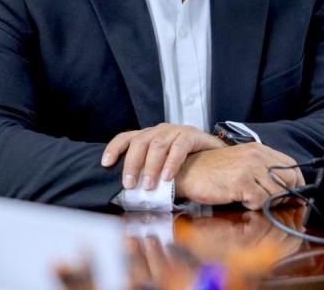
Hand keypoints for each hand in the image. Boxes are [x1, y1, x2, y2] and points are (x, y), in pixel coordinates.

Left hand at [101, 123, 224, 189]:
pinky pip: (179, 148)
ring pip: (157, 145)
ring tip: (148, 186)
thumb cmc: (187, 167)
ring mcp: (176, 131)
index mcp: (149, 136)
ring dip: (150, 167)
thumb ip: (147, 173)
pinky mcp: (191, 134)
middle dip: (131, 164)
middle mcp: (160, 130)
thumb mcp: (162, 168)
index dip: (114, 148)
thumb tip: (128, 192)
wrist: (218, 161)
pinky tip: (168, 178)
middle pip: (139, 143)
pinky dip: (171, 164)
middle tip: (129, 185)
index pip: (126, 138)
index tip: (105, 164)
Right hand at [173, 143, 304, 209]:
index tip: (292, 196)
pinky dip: (253, 205)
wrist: (188, 171)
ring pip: (277, 193)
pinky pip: (261, 201)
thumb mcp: (242, 163)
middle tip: (270, 202)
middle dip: (285, 196)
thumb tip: (285, 188)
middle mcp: (257, 156)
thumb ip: (262, 170)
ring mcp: (250, 168)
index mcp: (259, 149)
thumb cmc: (213, 170)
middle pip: (290, 180)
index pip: (292, 167)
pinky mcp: (241, 182)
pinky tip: (241, 199)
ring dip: (266, 202)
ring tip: (249, 198)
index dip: (296, 184)